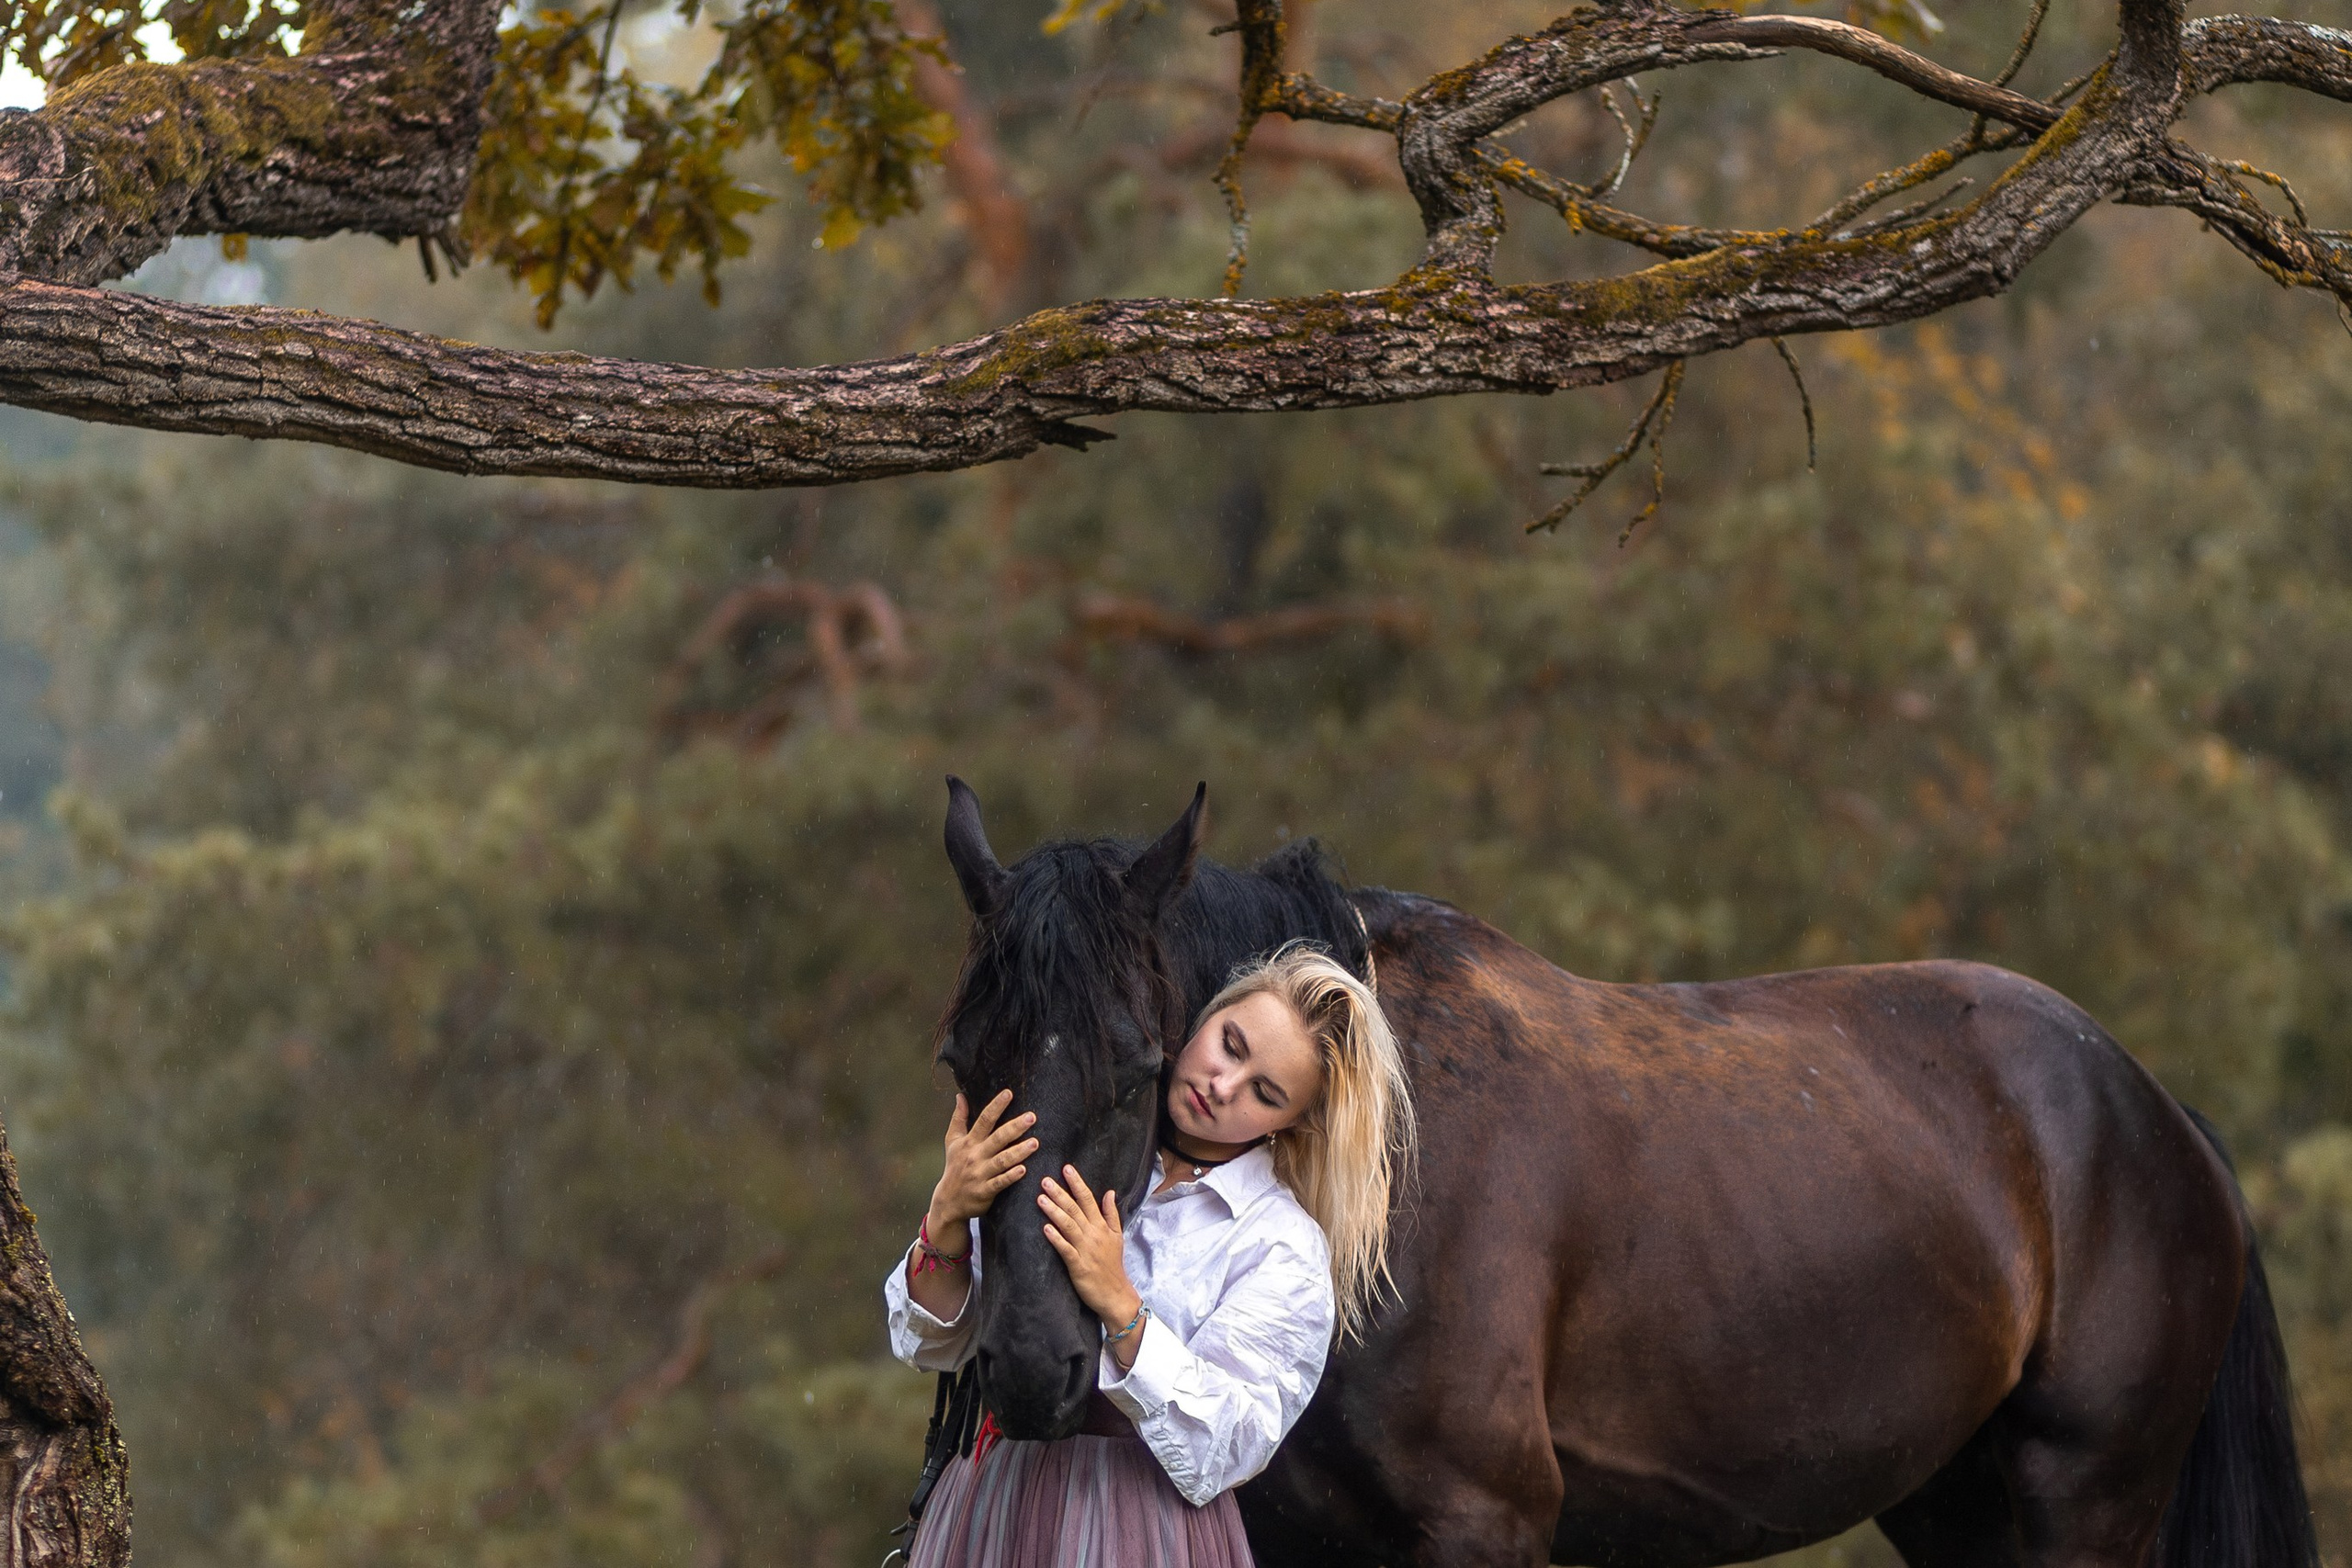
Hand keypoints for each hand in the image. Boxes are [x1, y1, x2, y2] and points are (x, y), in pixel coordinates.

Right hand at [926, 1090, 1037, 1235]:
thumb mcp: (952, 1141)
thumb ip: (958, 1118)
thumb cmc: (954, 1167)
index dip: (996, 1106)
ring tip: (1035, 1143)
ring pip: (1002, 1160)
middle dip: (1015, 1127)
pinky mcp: (985, 1191)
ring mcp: (980, 1174)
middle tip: (1031, 1117)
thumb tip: (961, 1096)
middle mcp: (975, 1156)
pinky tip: (1024, 1169)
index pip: (984, 1120)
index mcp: (969, 1142)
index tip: (1009, 1093)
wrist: (948, 1201)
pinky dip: (1011, 1176)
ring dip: (1019, 1152)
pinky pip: (1000, 1182)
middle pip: (997, 1138)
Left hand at [1040, 1165, 1140, 1332]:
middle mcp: (1093, 1234)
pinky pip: (1065, 1249)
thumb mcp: (1117, 1236)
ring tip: (1041, 1198)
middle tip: (1045, 1180)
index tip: (1066, 1168)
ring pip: (1068, 1226)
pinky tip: (1045, 1228)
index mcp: (1101, 1226)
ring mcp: (1085, 1249)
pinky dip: (1056, 1238)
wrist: (1115, 1293)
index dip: (1077, 1183)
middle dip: (1060, 1193)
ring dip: (1055, 1211)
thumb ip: (1111, 1213)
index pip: (1088, 1199)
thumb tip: (1109, 1192)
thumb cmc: (1112, 1264)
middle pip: (1075, 1209)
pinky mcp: (1078, 1265)